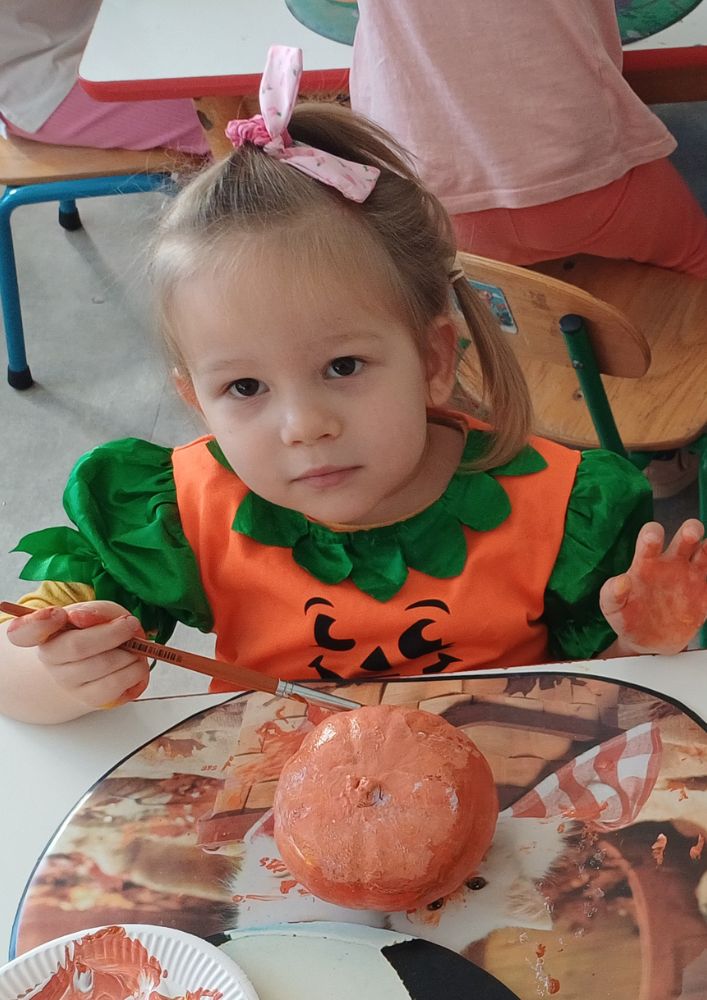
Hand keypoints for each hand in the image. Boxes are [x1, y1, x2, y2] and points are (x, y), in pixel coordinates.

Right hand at [6, 601, 149, 708]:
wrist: (92, 664)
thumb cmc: (93, 633)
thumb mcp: (94, 613)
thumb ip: (94, 612)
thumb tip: (84, 618)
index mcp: (44, 633)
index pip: (25, 631)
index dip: (40, 622)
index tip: (57, 614)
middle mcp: (50, 659)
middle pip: (79, 646)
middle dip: (114, 633)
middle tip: (130, 625)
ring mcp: (68, 682)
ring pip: (104, 666)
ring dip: (130, 653)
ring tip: (134, 646)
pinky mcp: (90, 698)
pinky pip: (116, 685)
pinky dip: (135, 671)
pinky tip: (134, 663)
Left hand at [600, 519, 706, 654]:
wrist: (647, 642)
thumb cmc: (627, 617)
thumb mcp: (612, 608)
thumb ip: (612, 595)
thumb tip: (621, 581)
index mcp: (646, 562)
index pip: (651, 538)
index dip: (652, 534)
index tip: (652, 539)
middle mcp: (671, 563)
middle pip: (686, 537)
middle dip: (690, 530)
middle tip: (691, 533)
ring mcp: (690, 577)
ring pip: (705, 552)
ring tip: (706, 548)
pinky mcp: (703, 594)